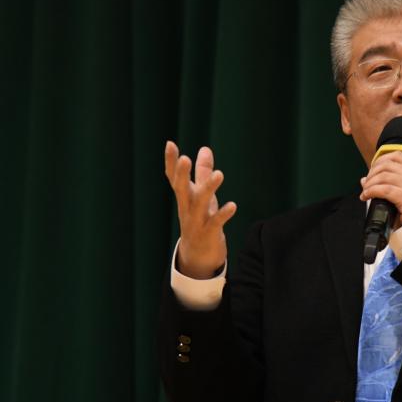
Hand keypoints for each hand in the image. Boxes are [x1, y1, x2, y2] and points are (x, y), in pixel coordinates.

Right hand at [164, 141, 236, 278]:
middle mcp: (187, 208)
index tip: (169, 144)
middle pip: (182, 189)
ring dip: (208, 189)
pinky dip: (223, 215)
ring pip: (200, 204)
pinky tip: (232, 206)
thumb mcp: (201, 195)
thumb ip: (202, 172)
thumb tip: (205, 148)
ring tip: (220, 174)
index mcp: (184, 197)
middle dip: (182, 175)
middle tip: (185, 158)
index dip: (171, 162)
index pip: (174, 178)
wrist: (198, 257)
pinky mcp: (208, 234)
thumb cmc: (200, 220)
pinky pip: (215, 223)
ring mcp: (196, 222)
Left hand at [359, 151, 401, 225]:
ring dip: (370, 183)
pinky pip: (384, 189)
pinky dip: (371, 191)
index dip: (380, 161)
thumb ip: (389, 184)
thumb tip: (364, 179)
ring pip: (384, 176)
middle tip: (366, 185)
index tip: (372, 171)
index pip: (397, 156)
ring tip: (365, 192)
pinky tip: (366, 196)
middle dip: (372, 173)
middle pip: (387, 165)